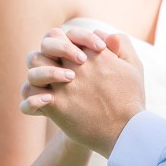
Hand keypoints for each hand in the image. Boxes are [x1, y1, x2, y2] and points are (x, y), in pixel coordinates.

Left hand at [20, 27, 145, 156]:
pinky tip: (45, 103)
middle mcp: (77, 66)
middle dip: (47, 54)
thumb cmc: (131, 99)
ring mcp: (64, 86)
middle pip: (47, 46)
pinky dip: (33, 100)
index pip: (65, 35)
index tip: (71, 56)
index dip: (63, 42)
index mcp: (93, 54)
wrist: (126, 131)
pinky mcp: (57, 106)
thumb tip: (103, 34)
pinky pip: (31, 96)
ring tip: (50, 85)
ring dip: (38, 74)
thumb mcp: (134, 66)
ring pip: (35, 70)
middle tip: (54, 66)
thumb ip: (121, 44)